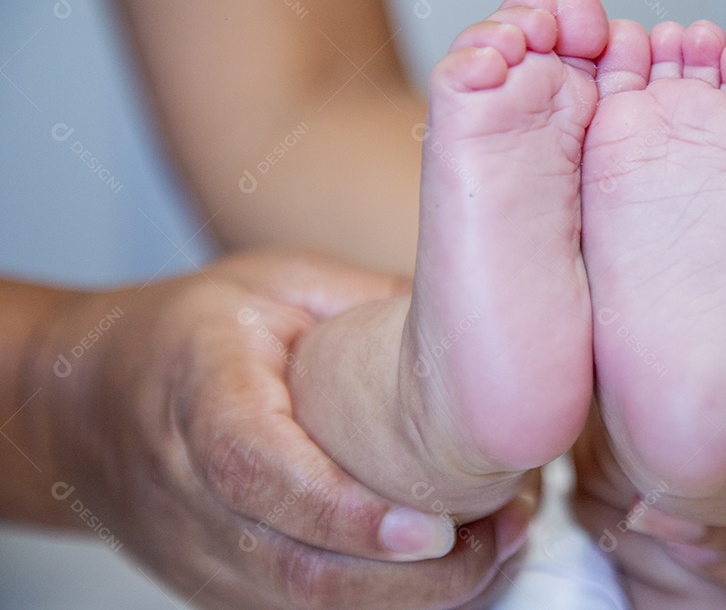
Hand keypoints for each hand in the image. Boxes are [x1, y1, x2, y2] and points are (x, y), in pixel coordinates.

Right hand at [36, 252, 533, 608]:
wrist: (86, 401)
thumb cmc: (190, 331)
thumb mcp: (277, 284)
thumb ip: (366, 302)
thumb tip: (471, 330)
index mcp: (201, 398)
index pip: (258, 473)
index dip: (344, 512)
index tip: (432, 527)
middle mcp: (194, 497)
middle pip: (297, 570)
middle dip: (414, 578)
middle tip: (503, 535)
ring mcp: (204, 557)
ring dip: (415, 600)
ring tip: (497, 551)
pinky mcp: (224, 587)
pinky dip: (387, 606)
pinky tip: (453, 573)